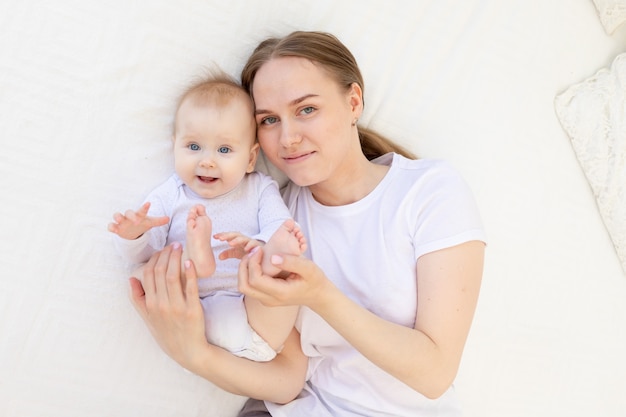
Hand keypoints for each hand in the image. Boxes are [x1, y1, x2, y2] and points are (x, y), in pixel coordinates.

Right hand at [108, 202, 168, 239]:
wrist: (131, 231)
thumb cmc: (141, 224)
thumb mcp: (150, 223)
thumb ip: (158, 221)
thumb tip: (168, 218)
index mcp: (138, 214)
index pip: (142, 210)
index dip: (145, 207)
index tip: (149, 203)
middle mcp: (129, 216)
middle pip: (128, 212)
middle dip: (131, 216)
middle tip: (137, 220)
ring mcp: (121, 221)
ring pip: (117, 216)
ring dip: (118, 217)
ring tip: (120, 220)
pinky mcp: (116, 227)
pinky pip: (111, 226)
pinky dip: (112, 227)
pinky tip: (114, 230)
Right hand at [129, 243, 207, 369]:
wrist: (189, 352)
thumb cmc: (168, 335)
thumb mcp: (148, 319)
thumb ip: (138, 299)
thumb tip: (130, 279)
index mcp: (150, 305)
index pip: (147, 275)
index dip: (153, 260)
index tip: (161, 251)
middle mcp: (160, 305)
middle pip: (159, 273)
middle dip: (165, 255)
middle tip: (173, 245)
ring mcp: (176, 307)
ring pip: (172, 277)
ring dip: (175, 259)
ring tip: (180, 247)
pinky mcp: (192, 309)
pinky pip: (190, 288)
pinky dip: (190, 273)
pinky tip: (190, 262)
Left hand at [214, 231, 261, 259]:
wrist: (264, 255)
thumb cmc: (249, 252)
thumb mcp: (237, 253)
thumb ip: (229, 253)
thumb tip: (219, 257)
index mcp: (238, 240)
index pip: (229, 236)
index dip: (222, 235)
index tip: (215, 237)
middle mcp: (244, 239)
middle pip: (235, 235)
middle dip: (228, 235)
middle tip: (220, 238)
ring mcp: (251, 242)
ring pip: (244, 239)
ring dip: (237, 240)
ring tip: (230, 243)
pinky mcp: (258, 246)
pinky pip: (254, 244)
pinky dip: (250, 245)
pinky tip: (246, 248)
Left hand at [237, 247, 332, 308]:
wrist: (317, 295)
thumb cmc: (315, 280)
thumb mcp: (309, 268)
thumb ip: (292, 262)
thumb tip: (272, 257)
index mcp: (280, 293)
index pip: (256, 280)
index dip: (253, 263)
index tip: (260, 249)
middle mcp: (270, 299)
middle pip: (244, 286)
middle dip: (244, 266)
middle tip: (253, 252)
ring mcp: (266, 300)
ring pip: (244, 287)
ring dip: (244, 269)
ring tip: (254, 256)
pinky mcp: (265, 297)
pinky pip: (250, 286)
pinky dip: (249, 273)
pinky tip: (259, 262)